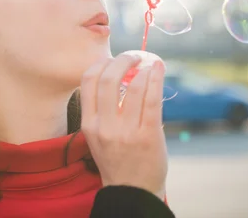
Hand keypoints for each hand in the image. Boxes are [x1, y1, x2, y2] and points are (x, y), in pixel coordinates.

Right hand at [80, 53, 167, 199]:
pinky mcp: (149, 135)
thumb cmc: (116, 158)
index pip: (88, 80)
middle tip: (133, 57)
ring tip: (149, 64)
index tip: (112, 59)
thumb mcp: (97, 135)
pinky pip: (152, 99)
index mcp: (89, 123)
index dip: (101, 62)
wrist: (132, 190)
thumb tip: (117, 72)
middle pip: (109, 78)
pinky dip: (156, 79)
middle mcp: (105, 126)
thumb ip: (101, 108)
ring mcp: (127, 132)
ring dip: (143, 68)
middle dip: (123, 60)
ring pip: (134, 86)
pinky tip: (159, 69)